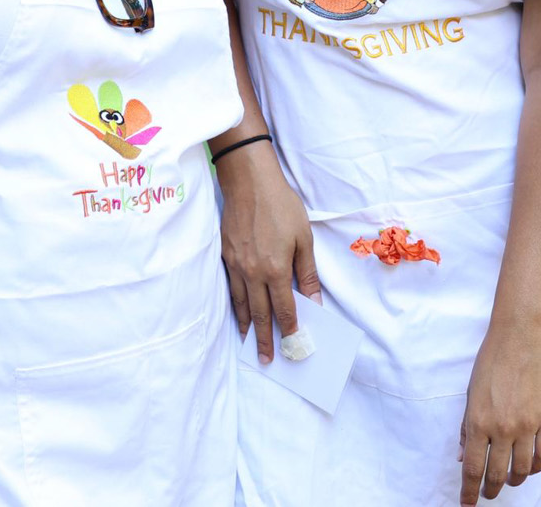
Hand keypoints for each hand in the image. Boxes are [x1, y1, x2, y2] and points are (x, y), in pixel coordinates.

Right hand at [214, 144, 317, 363]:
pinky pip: (231, 288)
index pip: (284, 309)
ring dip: (247, 326)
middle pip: (260, 314)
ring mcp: (236, 266)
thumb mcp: (304, 238)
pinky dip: (235, 305)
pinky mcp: (225, 256)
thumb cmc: (281, 206)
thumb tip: (315, 301)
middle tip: (267, 359)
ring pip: (242, 304)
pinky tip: (238, 311)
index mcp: (276, 270)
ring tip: (250, 342)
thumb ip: (307, 273)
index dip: (289, 330)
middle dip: (265, 338)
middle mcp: (253, 273)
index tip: (294, 346)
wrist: (248, 182)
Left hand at [458, 324, 540, 503]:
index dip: (469, 491)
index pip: (473, 468)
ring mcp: (527, 426)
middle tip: (488, 495)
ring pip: (523, 469)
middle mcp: (502, 428)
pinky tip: (531, 467)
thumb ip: (468, 428)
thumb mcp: (471, 394)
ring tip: (510, 479)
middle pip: (497, 474)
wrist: (521, 338)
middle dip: (491, 490)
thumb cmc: (492, 361)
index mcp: (479, 421)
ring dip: (514, 479)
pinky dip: (537, 467)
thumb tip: (464, 456)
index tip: (467, 503)